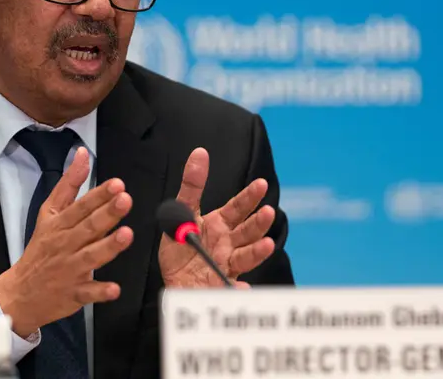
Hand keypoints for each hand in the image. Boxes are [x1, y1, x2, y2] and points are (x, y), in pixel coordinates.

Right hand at [0, 148, 133, 336]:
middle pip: (88, 227)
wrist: (20, 293)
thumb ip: (69, 185)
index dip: (98, 195)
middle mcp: (65, 245)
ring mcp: (69, 270)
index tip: (117, 184)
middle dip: (107, 214)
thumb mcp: (49, 214)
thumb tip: (82, 154)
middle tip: (125, 200)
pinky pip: (88, 293)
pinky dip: (100, 291)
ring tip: (126, 234)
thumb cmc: (41, 248)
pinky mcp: (73, 294)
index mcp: (59, 225)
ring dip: (108, 246)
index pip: (80, 207)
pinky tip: (114, 289)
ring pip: (90, 257)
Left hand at [158, 148, 275, 287]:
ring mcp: (228, 264)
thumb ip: (192, 186)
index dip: (249, 197)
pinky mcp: (222, 284)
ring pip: (247, 256)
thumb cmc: (181, 248)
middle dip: (259, 222)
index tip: (261, 184)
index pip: (237, 208)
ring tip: (267, 244)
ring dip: (258, 251)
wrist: (174, 282)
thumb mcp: (180, 214)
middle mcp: (228, 243)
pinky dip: (238, 288)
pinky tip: (242, 287)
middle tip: (268, 212)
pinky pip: (232, 287)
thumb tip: (200, 153)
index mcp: (219, 224)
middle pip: (247, 231)